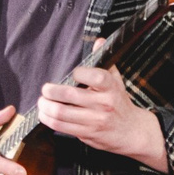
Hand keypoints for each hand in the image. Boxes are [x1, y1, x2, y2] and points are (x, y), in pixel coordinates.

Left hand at [38, 47, 168, 170]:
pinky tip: (45, 114)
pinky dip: (48, 119)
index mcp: (111, 88)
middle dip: (50, 91)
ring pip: (61, 112)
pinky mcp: (87, 133)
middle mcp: (104, 104)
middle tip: (45, 89)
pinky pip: (61, 126)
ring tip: (42, 102)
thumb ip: (104, 62)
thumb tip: (98, 41)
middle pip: (69, 95)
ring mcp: (95, 120)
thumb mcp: (116, 81)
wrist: (131, 131)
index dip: (79, 73)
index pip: (95, 76)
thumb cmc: (119, 103)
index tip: (73, 73)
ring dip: (45, 106)